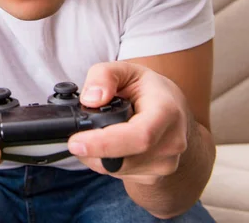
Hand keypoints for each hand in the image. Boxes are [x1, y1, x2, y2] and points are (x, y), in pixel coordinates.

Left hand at [67, 62, 189, 184]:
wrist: (174, 112)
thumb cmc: (149, 89)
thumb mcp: (127, 69)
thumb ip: (104, 75)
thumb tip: (90, 100)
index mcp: (167, 112)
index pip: (139, 136)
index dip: (105, 143)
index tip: (76, 142)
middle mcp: (171, 142)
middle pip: (123, 158)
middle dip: (91, 149)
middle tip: (73, 136)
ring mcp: (164, 164)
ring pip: (116, 169)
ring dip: (95, 155)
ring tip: (94, 133)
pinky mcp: (154, 177)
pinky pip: (119, 174)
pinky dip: (104, 161)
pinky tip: (107, 144)